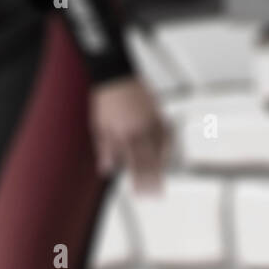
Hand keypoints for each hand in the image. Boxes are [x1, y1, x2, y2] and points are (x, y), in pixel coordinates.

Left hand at [90, 77, 169, 193]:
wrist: (115, 73)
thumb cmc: (106, 98)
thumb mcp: (100, 126)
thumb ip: (105, 149)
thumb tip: (106, 169)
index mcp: (125, 134)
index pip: (134, 164)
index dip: (138, 181)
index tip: (141, 194)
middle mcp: (140, 129)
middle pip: (150, 161)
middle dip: (153, 180)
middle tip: (156, 195)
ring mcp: (151, 121)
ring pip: (161, 149)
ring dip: (162, 167)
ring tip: (162, 181)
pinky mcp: (157, 112)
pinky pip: (167, 133)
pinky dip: (168, 146)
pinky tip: (167, 156)